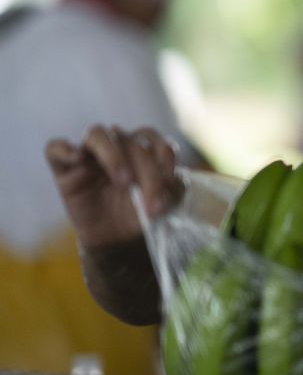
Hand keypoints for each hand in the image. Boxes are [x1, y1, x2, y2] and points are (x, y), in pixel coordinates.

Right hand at [45, 124, 181, 248]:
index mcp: (141, 150)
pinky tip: (76, 158)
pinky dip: (64, 149)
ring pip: (97, 133)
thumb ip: (172, 189)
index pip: (152, 138)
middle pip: (131, 141)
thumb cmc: (138, 216)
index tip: (171, 181)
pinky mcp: (64, 168)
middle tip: (153, 204)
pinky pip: (55, 148)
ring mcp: (89, 155)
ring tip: (123, 181)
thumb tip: (175, 179)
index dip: (164, 155)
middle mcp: (116, 147)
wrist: (114, 241)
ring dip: (114, 155)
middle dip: (148, 172)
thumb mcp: (162, 205)